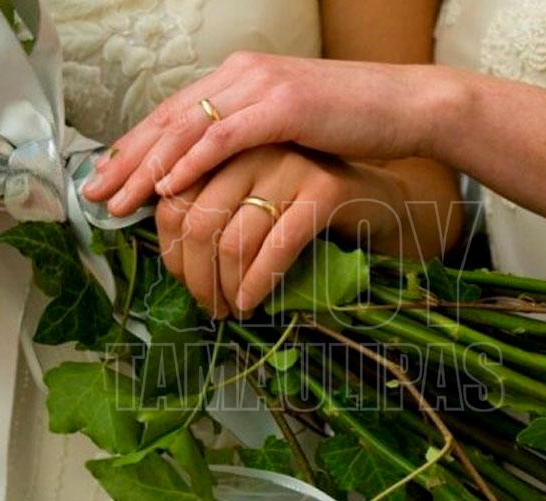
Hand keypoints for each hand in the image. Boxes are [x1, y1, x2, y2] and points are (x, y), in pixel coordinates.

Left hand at [83, 52, 461, 215]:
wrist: (406, 104)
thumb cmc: (353, 123)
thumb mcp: (292, 125)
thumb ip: (252, 136)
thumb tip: (217, 172)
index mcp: (241, 76)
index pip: (175, 111)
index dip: (137, 145)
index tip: (109, 176)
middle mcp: (243, 74)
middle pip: (169, 118)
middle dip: (128, 158)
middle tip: (95, 193)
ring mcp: (263, 87)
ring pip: (187, 127)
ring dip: (148, 166)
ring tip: (120, 200)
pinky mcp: (285, 107)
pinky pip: (226, 136)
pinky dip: (192, 161)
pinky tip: (168, 186)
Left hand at [156, 145, 403, 317]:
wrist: (377, 201)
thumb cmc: (304, 207)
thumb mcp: (252, 199)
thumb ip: (212, 209)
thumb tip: (168, 255)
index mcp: (226, 146)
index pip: (172, 197)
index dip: (168, 247)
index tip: (177, 280)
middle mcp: (254, 148)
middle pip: (198, 221)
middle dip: (194, 275)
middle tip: (205, 305)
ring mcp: (291, 167)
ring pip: (233, 238)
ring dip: (225, 287)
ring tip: (229, 310)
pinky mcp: (325, 190)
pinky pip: (277, 246)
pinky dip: (258, 283)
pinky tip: (251, 302)